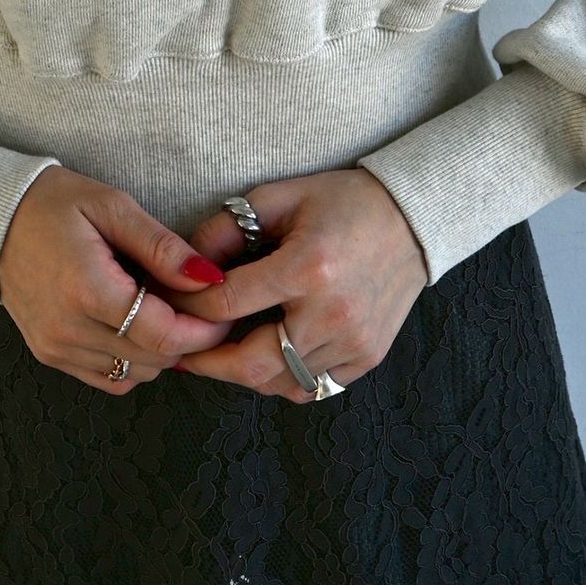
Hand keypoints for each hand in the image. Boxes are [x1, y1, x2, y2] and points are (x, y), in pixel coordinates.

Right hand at [0, 167, 239, 392]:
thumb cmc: (53, 203)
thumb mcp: (112, 207)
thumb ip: (162, 247)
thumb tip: (208, 279)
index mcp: (86, 290)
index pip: (163, 335)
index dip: (203, 330)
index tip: (221, 311)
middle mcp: (68, 329)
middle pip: (153, 360)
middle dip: (186, 338)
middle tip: (194, 304)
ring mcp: (55, 348)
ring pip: (135, 374)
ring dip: (159, 350)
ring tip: (159, 309)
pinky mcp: (50, 355)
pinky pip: (109, 378)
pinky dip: (132, 361)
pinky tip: (134, 328)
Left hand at [165, 169, 429, 400]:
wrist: (414, 217)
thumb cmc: (344, 201)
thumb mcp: (279, 197)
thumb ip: (225, 228)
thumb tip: (187, 265)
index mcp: (307, 268)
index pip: (226, 304)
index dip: (188, 307)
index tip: (170, 305)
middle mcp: (332, 314)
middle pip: (251, 364)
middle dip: (208, 362)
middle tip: (183, 351)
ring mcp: (354, 342)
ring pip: (279, 383)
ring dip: (244, 372)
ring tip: (222, 352)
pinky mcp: (368, 356)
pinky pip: (312, 387)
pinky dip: (283, 378)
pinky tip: (268, 356)